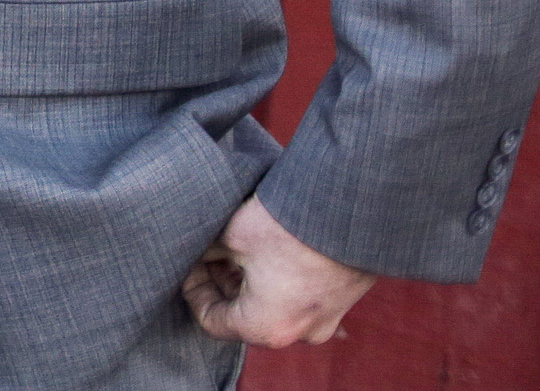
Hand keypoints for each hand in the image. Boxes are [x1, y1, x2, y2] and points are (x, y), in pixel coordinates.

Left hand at [183, 194, 374, 346]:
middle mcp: (298, 334)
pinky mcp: (340, 303)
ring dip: (247, 280)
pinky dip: (277, 282)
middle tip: (207, 250)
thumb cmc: (289, 225)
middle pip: (242, 316)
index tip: (186, 263)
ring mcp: (325, 321)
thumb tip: (193, 250)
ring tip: (233, 245)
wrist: (356, 209)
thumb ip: (207, 252)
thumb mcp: (231, 235)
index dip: (192, 289)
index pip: (211, 320)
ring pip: (271, 307)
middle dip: (219, 282)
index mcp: (266, 327)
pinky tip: (266, 251)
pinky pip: (298, 299)